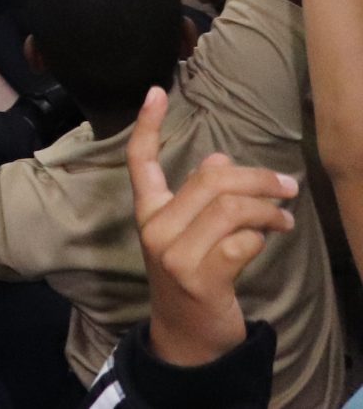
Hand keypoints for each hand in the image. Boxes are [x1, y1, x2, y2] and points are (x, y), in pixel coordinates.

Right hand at [127, 85, 297, 369]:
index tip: (156, 91)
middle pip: (210, 181)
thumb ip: (200, 198)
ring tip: (286, 217)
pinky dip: (263, 236)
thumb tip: (220, 159)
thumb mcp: (189, 236)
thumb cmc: (193, 277)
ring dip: (268, 208)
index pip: (141, 162)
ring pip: (230, 209)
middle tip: (286, 185)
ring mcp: (175, 254)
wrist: (187, 336)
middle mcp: (156, 229)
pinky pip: (241, 242)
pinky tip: (270, 238)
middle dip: (256, 178)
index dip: (147, 126)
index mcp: (149, 213)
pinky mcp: (201, 277)